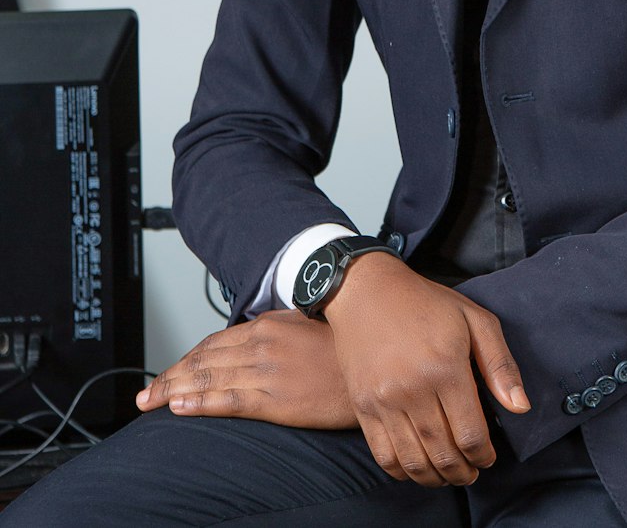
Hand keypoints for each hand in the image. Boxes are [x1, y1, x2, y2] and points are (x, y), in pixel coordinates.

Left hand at [135, 309, 356, 429]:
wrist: (375, 367)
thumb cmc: (345, 349)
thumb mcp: (308, 325)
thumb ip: (279, 331)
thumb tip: (255, 338)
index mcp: (269, 324)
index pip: (214, 342)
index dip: (186, 359)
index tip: (169, 372)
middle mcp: (262, 343)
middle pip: (204, 360)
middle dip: (170, 377)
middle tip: (146, 394)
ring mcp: (267, 371)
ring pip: (208, 379)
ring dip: (174, 390)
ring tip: (150, 402)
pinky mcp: (276, 399)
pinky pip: (228, 401)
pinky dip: (200, 403)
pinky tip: (179, 408)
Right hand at [322, 253, 529, 488]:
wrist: (367, 291)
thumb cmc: (426, 303)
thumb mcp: (474, 318)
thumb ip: (500, 364)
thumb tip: (520, 407)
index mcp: (446, 368)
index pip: (471, 434)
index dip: (484, 455)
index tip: (488, 457)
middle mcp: (413, 390)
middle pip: (444, 454)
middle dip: (463, 472)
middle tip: (472, 472)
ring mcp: (384, 401)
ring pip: (414, 461)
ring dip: (435, 478)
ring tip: (448, 475)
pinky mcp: (362, 406)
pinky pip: (384, 455)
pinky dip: (403, 471)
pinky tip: (417, 467)